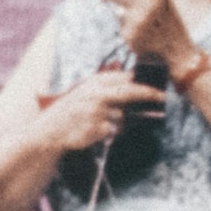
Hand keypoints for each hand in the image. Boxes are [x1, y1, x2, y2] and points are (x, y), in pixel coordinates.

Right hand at [36, 60, 165, 157]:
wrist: (47, 132)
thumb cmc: (69, 112)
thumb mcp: (85, 92)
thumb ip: (108, 88)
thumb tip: (135, 84)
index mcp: (95, 82)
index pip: (127, 78)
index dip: (145, 83)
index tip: (159, 89)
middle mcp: (97, 94)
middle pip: (131, 92)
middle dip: (149, 94)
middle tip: (162, 98)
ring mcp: (98, 111)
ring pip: (121, 115)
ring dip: (117, 120)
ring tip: (96, 122)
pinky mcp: (98, 128)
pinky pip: (112, 129)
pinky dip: (105, 131)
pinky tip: (90, 130)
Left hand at [105, 0, 194, 69]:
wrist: (177, 47)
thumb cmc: (167, 20)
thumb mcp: (163, 0)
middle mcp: (150, 5)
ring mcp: (140, 21)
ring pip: (117, 10)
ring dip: (117, 11)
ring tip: (122, 11)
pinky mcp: (132, 34)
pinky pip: (121, 25)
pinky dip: (125, 26)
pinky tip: (136, 30)